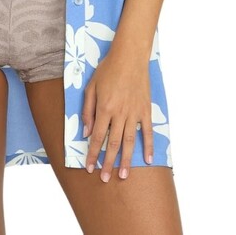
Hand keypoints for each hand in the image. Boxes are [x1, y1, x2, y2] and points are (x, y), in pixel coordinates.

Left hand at [81, 40, 153, 180]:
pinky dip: (148, 146)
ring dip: (126, 159)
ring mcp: (134, 112)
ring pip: (129, 141)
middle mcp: (120, 113)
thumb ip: (88, 110)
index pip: (97, 137)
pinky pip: (148, 131)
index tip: (89, 167)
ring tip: (123, 175)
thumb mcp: (91, 87)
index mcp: (105, 108)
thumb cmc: (108, 70)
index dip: (93, 154)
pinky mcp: (145, 110)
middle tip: (105, 179)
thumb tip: (87, 132)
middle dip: (108, 163)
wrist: (129, 56)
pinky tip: (147, 159)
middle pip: (113, 143)